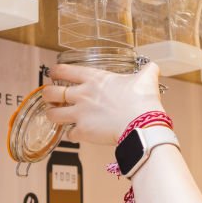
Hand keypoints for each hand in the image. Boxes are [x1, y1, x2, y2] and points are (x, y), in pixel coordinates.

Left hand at [42, 62, 164, 145]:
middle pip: (50, 92)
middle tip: (52, 97)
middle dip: (48, 95)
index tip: (54, 73)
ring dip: (53, 115)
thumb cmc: (142, 101)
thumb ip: (147, 71)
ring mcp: (80, 114)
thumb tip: (153, 67)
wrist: (143, 124)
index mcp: (94, 78)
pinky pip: (68, 134)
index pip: (63, 70)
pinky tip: (77, 134)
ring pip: (52, 114)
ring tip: (57, 116)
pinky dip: (71, 135)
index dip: (55, 71)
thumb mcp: (146, 79)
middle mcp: (82, 94)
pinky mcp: (82, 132)